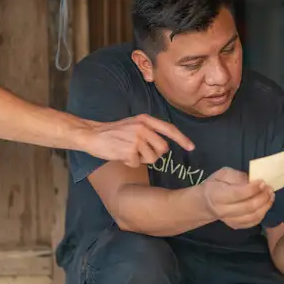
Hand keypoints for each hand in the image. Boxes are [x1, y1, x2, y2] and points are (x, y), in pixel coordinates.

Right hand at [80, 114, 194, 167]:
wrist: (92, 134)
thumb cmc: (113, 132)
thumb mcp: (133, 124)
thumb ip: (149, 131)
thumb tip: (165, 146)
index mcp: (145, 120)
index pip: (169, 129)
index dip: (182, 139)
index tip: (191, 147)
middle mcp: (143, 128)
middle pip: (163, 149)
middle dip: (155, 154)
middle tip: (140, 152)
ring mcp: (136, 139)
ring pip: (152, 159)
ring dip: (141, 159)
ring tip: (128, 151)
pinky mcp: (129, 151)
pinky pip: (138, 164)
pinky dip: (131, 163)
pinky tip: (121, 155)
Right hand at [200, 167, 274, 228]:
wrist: (205, 203)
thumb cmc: (214, 185)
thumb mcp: (222, 174)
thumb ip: (237, 176)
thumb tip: (252, 180)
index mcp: (217, 195)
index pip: (238, 194)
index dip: (252, 189)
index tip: (262, 182)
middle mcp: (223, 210)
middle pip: (247, 207)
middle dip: (262, 198)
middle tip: (269, 189)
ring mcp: (229, 220)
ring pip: (252, 217)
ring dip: (265, 207)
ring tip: (270, 196)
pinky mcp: (235, 226)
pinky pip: (252, 223)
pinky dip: (262, 215)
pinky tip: (265, 205)